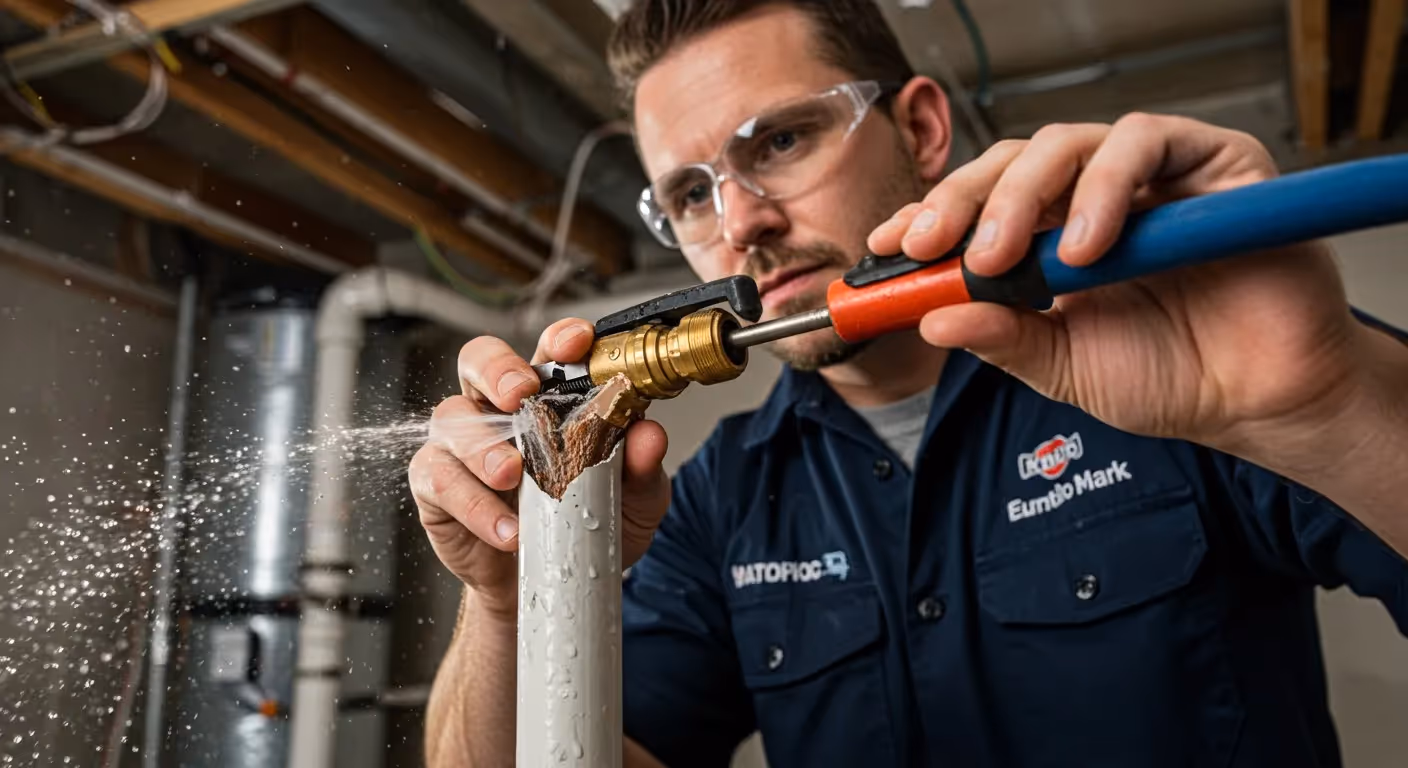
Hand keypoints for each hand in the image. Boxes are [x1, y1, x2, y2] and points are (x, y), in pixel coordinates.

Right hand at [408, 318, 670, 619]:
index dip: (559, 339)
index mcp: (549, 398)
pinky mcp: (437, 486)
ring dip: (483, 446)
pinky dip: (474, 504)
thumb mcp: (632, 501)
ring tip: (512, 475)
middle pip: (479, 360)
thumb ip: (641, 467)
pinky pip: (440, 480)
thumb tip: (650, 434)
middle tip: (521, 394)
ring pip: (452, 419)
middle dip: (498, 369)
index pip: (549, 352)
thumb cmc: (586, 527)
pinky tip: (506, 529)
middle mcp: (500, 410)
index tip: (577, 342)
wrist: (551, 586)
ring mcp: (462, 445)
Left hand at [867, 114, 1372, 463]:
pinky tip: (1088, 245)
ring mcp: (1153, 177)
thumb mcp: (1064, 366)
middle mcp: (1097, 197)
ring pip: (1071, 144)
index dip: (932, 216)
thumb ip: (1003, 338)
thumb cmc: (1170, 376)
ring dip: (1025, 194)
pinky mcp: (1215, 163)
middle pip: (1015, 164)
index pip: (982, 204)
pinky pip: (1150, 141)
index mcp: (1053, 238)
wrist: (1258, 402)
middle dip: (964, 203)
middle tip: (933, 248)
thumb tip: (933, 316)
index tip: (889, 246)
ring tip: (1007, 259)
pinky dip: (1107, 185)